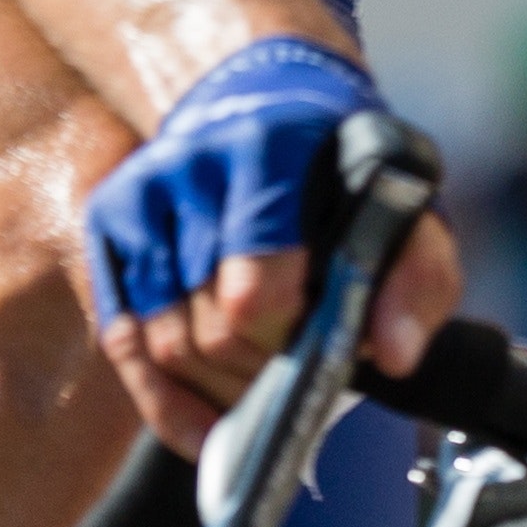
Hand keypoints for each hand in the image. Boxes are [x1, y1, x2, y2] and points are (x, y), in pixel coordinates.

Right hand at [80, 39, 455, 449]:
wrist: (267, 94)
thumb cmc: (343, 167)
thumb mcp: (406, 208)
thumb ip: (417, 279)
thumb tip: (392, 356)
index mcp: (267, 149)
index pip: (254, 294)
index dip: (289, 346)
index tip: (326, 351)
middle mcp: (189, 166)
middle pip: (207, 329)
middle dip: (259, 375)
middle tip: (299, 377)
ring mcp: (139, 195)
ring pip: (162, 343)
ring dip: (218, 390)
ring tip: (265, 392)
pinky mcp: (110, 223)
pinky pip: (122, 339)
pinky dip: (163, 401)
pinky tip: (206, 432)